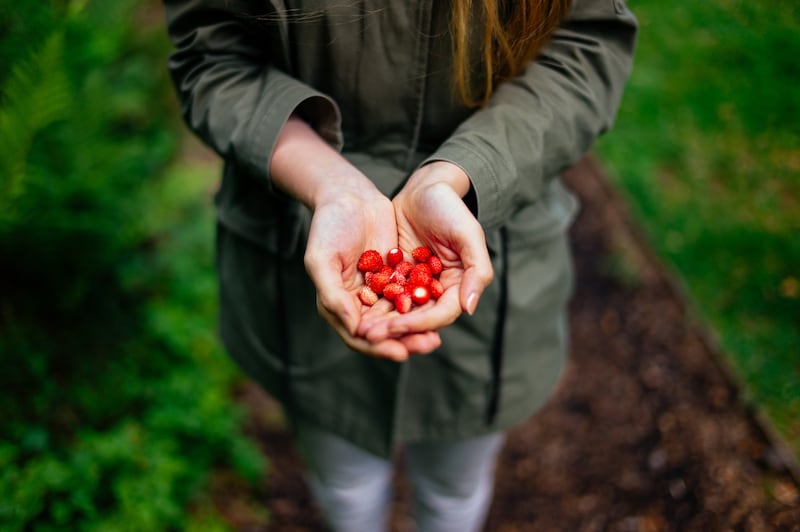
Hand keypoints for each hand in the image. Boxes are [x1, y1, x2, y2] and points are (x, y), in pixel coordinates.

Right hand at [305, 187, 441, 359]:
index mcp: (336, 305)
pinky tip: (441, 307)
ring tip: (436, 336)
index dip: (380, 346)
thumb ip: (333, 296)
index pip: (359, 336)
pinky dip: (423, 304)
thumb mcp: (321, 260)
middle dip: (406, 341)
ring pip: (400, 317)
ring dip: (418, 328)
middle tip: (428, 344)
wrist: (348, 196)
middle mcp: (358, 303)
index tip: (401, 351)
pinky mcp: (395, 276)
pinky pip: (411, 295)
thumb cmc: (328, 226)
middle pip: (384, 332)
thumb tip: (355, 329)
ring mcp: (378, 290)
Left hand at [358, 162, 493, 342]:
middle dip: (397, 330)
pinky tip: (355, 310)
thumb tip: (469, 307)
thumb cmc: (450, 207)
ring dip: (382, 323)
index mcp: (459, 285)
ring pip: (400, 311)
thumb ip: (478, 270)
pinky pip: (384, 294)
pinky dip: (372, 304)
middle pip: (419, 319)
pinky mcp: (397, 277)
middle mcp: (438, 290)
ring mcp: (416, 285)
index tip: (397, 328)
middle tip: (373, 336)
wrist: (424, 188)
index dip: (420, 325)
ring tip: (363, 330)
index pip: (441, 314)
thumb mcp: (468, 234)